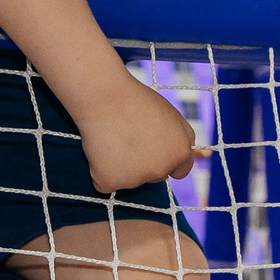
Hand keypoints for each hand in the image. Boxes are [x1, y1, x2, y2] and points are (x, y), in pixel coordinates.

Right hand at [72, 70, 201, 193]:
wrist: (105, 97)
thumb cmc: (136, 100)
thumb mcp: (171, 115)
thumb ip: (180, 138)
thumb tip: (178, 155)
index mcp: (180, 152)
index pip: (179, 171)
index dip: (166, 161)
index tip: (154, 151)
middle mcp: (161, 170)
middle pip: (153, 176)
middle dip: (143, 163)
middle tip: (128, 136)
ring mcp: (136, 179)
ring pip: (129, 180)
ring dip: (121, 166)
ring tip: (113, 138)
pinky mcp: (111, 182)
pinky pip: (105, 182)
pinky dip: (100, 170)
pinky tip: (99, 149)